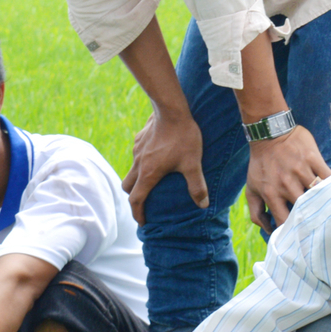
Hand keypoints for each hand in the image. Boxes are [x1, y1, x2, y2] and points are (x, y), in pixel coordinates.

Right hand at [121, 108, 207, 226]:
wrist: (171, 110)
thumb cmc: (183, 138)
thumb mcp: (192, 164)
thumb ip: (197, 186)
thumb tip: (202, 205)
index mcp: (148, 174)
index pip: (136, 199)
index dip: (138, 213)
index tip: (142, 221)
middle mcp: (138, 164)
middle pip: (128, 186)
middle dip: (134, 197)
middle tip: (144, 202)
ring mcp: (137, 150)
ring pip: (131, 170)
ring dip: (137, 179)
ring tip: (150, 180)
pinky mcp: (139, 139)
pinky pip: (137, 156)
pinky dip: (142, 163)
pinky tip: (155, 158)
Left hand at [243, 124, 330, 231]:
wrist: (269, 132)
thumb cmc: (261, 163)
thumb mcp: (251, 188)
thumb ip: (256, 212)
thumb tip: (268, 230)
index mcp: (271, 194)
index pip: (285, 221)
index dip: (294, 231)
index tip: (300, 235)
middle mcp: (286, 184)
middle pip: (304, 209)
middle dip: (312, 219)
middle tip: (320, 226)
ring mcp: (301, 171)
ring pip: (318, 194)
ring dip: (325, 202)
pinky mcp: (312, 159)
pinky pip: (328, 176)